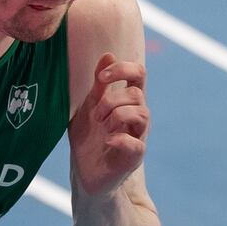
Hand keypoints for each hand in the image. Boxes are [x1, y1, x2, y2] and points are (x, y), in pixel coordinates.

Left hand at [69, 53, 148, 196]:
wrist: (84, 171)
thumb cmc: (89, 136)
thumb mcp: (89, 105)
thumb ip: (99, 84)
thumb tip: (108, 54)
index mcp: (126, 101)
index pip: (139, 74)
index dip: (123, 69)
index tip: (102, 77)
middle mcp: (136, 117)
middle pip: (137, 94)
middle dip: (112, 100)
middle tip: (96, 114)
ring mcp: (137, 137)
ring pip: (142, 114)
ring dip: (117, 116)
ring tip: (102, 126)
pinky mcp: (133, 158)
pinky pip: (138, 144)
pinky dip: (121, 139)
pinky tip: (107, 140)